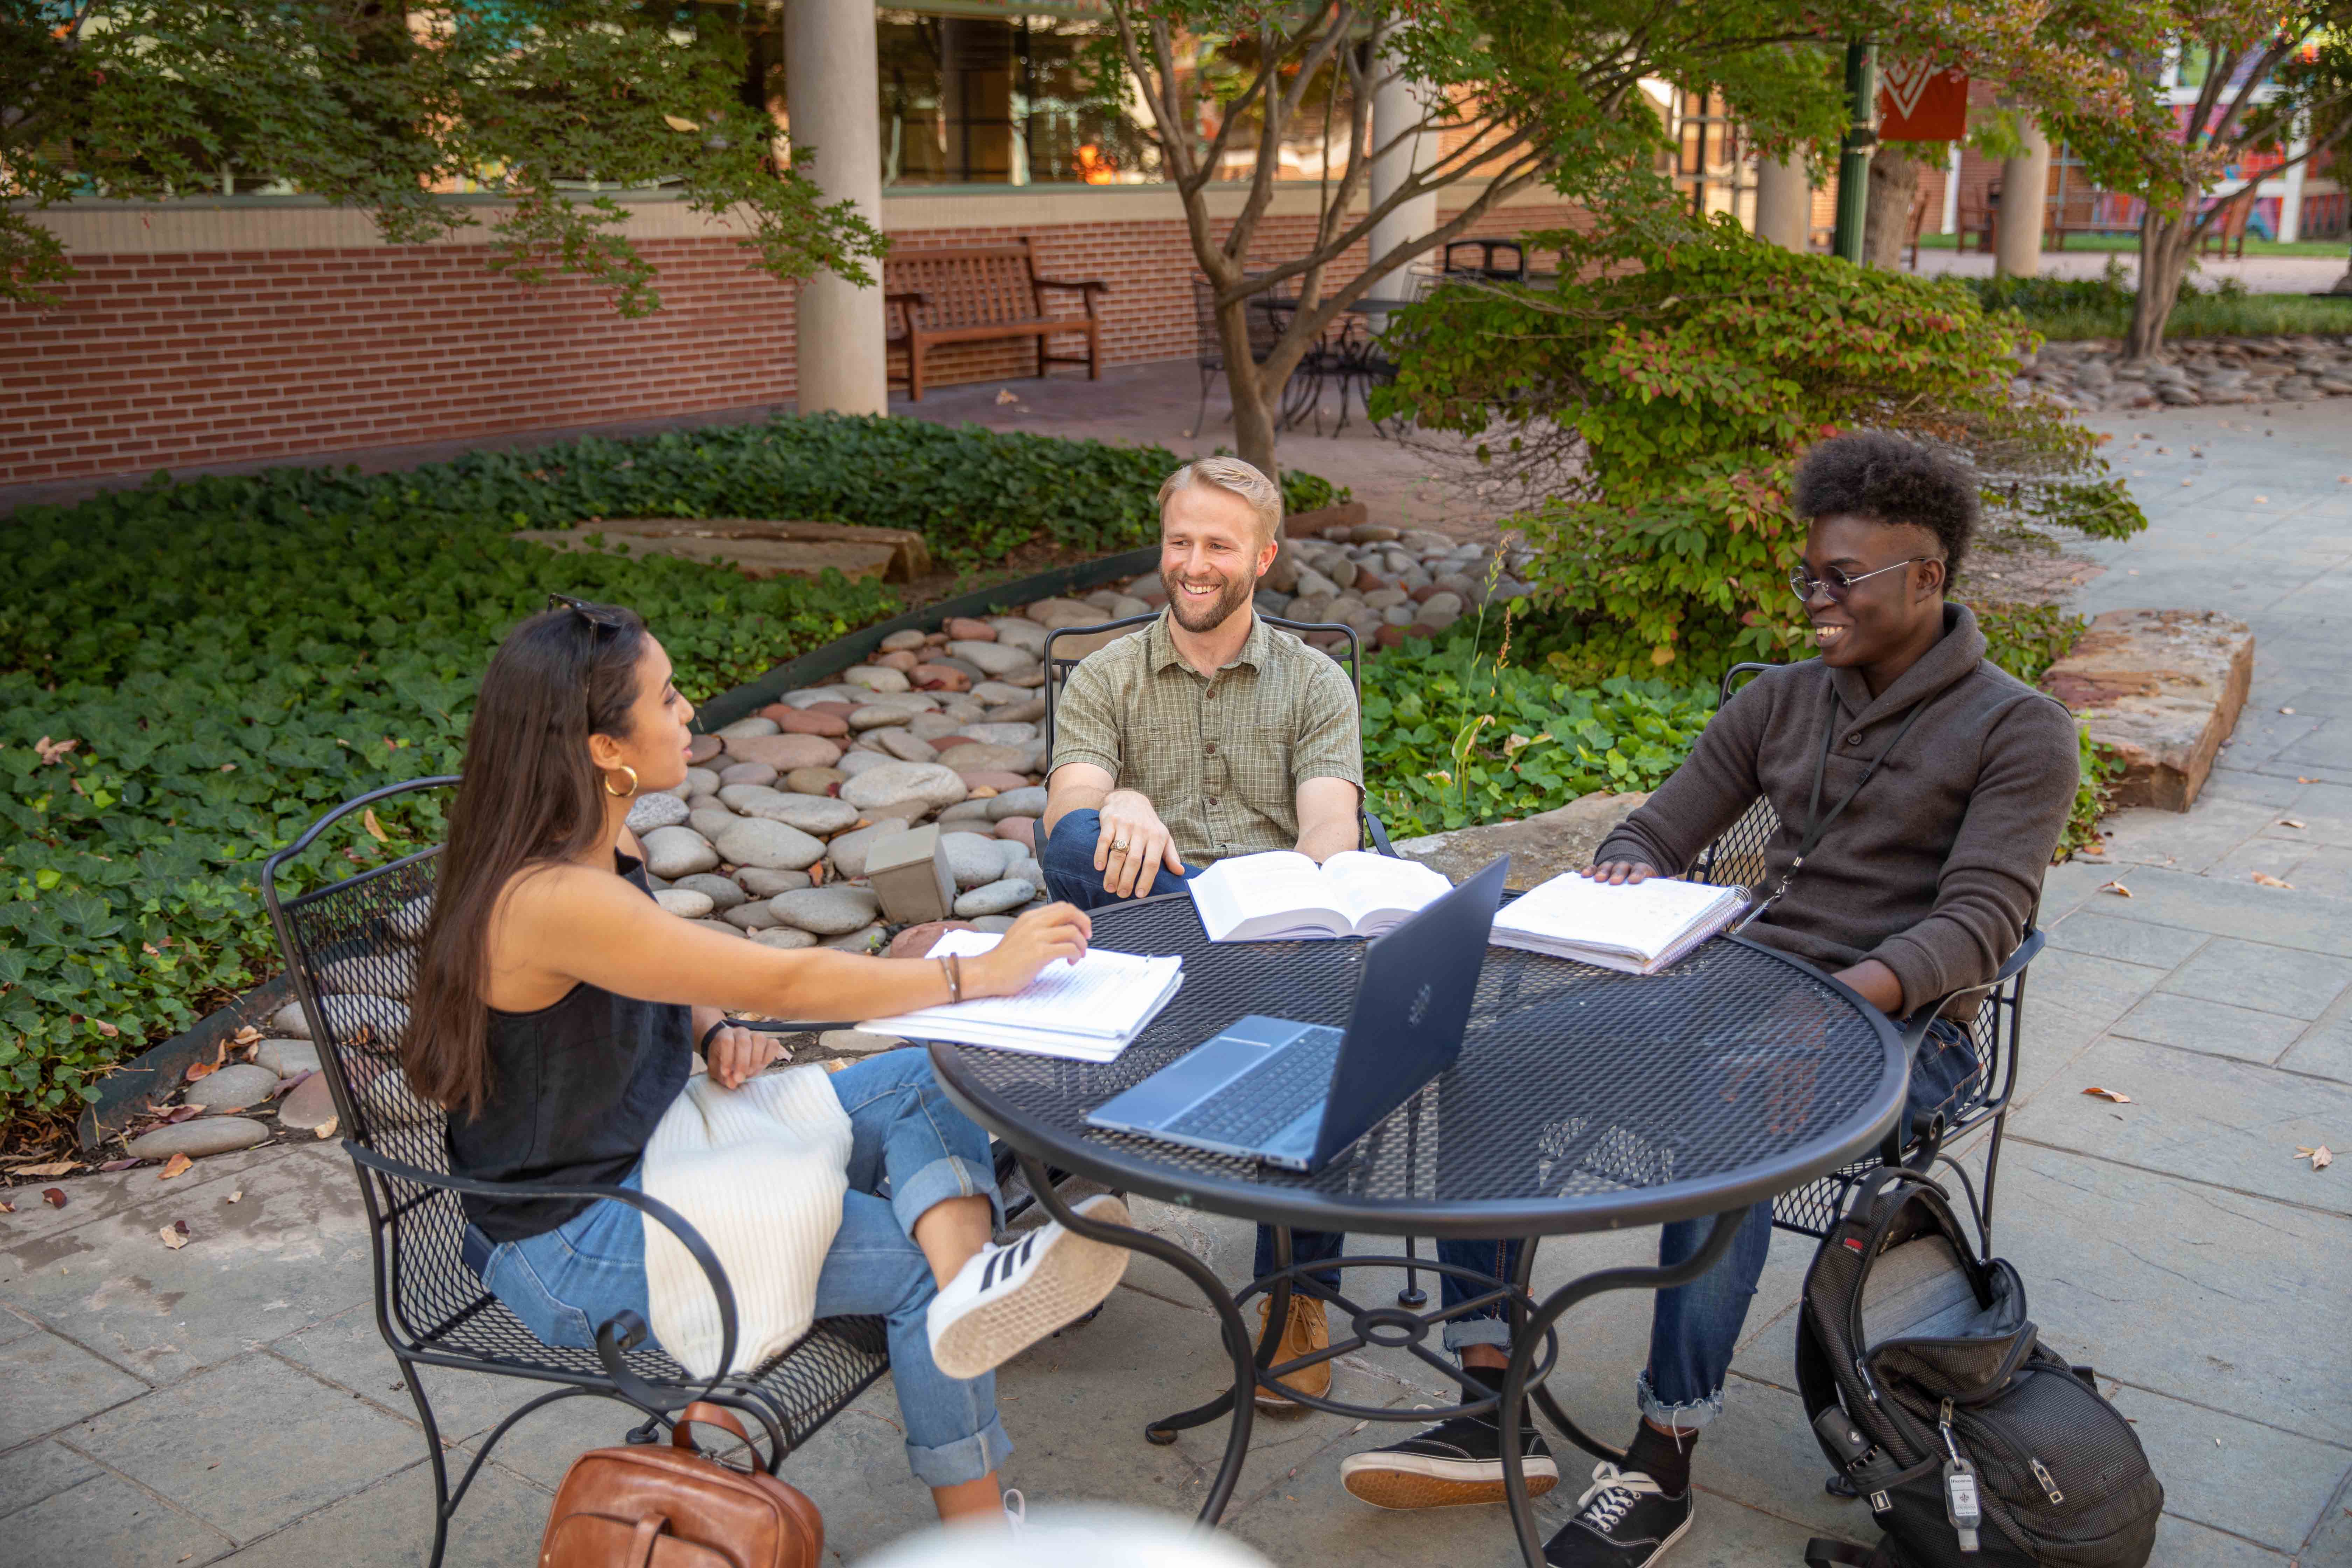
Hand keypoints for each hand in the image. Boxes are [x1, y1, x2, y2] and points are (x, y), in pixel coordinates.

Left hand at [704, 1023, 780, 1090]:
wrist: (732, 1052)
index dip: (727, 1058)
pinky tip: (763, 1064)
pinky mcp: (767, 1042)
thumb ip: (723, 1076)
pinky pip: (773, 1044)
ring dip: (756, 1058)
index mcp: (726, 1035)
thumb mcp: (717, 1069)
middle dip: (742, 1063)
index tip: (726, 1073)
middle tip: (739, 1078)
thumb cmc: (722, 1059)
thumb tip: (732, 1083)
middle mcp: (741, 1032)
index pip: (727, 1041)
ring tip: (751, 1071)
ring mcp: (755, 1035)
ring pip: (760, 1040)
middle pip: (744, 1042)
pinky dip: (770, 1055)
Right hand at [967, 903, 1091, 996]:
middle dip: (1085, 924)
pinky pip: (1069, 948)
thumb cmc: (1005, 959)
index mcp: (1030, 917)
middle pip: (1070, 912)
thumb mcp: (1021, 934)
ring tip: (1077, 955)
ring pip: (1073, 932)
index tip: (1082, 929)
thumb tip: (1064, 931)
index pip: (1062, 907)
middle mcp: (1034, 923)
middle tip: (1087, 938)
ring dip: (1081, 944)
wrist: (987, 973)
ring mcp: (1036, 937)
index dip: (1077, 916)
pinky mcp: (1039, 953)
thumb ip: (1039, 929)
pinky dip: (1075, 955)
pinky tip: (1070, 962)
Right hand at [1096, 789, 1183, 897]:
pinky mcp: (1109, 821)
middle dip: (1127, 880)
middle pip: (1134, 861)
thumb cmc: (1148, 823)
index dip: (1146, 880)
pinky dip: (1100, 855)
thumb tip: (1180, 872)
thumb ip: (1171, 855)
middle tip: (1121, 894)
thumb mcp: (1163, 836)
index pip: (1152, 863)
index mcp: (1157, 837)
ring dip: (1112, 873)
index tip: (1140, 894)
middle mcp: (1141, 830)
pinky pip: (1103, 840)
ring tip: (1109, 887)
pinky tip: (1099, 867)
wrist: (1130, 798)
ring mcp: (1125, 825)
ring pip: (1118, 853)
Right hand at [1580, 860, 1658, 885]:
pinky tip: (1584, 875)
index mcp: (1642, 869)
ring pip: (1607, 866)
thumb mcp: (1655, 882)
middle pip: (1622, 866)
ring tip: (1599, 880)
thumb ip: (1663, 883)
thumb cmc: (1644, 883)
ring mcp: (1612, 866)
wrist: (1631, 871)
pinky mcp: (1600, 870)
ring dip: (1603, 871)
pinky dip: (1590, 870)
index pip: (1641, 869)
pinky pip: (1594, 868)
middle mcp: (1626, 866)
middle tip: (1614, 882)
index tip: (1633, 881)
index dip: (1638, 874)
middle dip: (1618, 873)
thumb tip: (1675, 881)